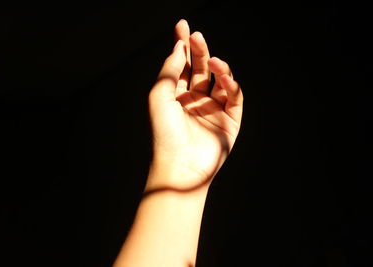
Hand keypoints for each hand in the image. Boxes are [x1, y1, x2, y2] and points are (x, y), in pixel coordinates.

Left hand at [147, 20, 242, 190]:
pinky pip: (234, 97)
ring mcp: (213, 110)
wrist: (180, 165)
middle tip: (196, 36)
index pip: (182, 66)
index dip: (183, 46)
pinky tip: (225, 77)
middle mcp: (195, 101)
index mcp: (176, 97)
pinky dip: (231, 85)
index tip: (183, 26)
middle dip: (199, 51)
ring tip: (213, 61)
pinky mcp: (230, 121)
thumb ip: (170, 69)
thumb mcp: (160, 95)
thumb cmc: (164, 132)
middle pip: (201, 69)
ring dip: (218, 67)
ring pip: (220, 81)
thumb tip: (179, 46)